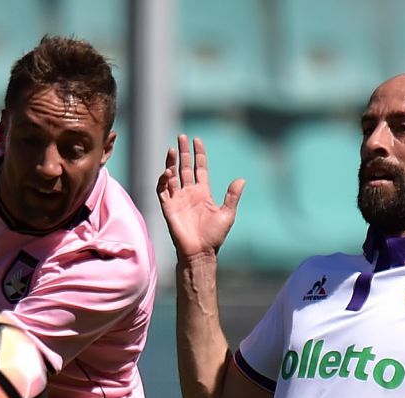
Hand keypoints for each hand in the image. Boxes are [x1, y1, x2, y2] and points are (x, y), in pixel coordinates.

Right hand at [157, 135, 243, 258]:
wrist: (200, 253)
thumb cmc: (214, 236)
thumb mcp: (227, 214)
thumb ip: (232, 196)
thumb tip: (242, 179)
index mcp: (203, 193)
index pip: (199, 168)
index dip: (198, 154)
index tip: (197, 140)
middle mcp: (189, 193)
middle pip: (184, 167)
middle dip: (183, 152)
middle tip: (181, 136)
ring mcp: (177, 199)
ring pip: (171, 176)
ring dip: (171, 163)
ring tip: (173, 150)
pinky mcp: (168, 207)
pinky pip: (162, 190)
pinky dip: (163, 180)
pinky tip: (168, 172)